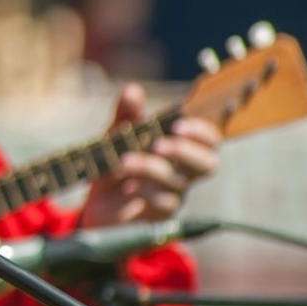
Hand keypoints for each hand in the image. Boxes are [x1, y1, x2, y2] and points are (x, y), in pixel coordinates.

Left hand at [79, 83, 221, 227]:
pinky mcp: (159, 215)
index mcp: (180, 148)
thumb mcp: (116, 137)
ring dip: (151, 168)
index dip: (202, 132)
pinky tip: (127, 187)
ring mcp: (173, 195)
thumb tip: (132, 90)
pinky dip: (145, 191)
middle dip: (185, 151)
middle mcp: (183, 172)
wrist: (97, 207)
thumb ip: (126, 115)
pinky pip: (163, 204)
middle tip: (158, 144)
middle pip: (208, 164)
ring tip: (125, 162)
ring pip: (178, 181)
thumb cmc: (114, 167)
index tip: (179, 124)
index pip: (209, 140)